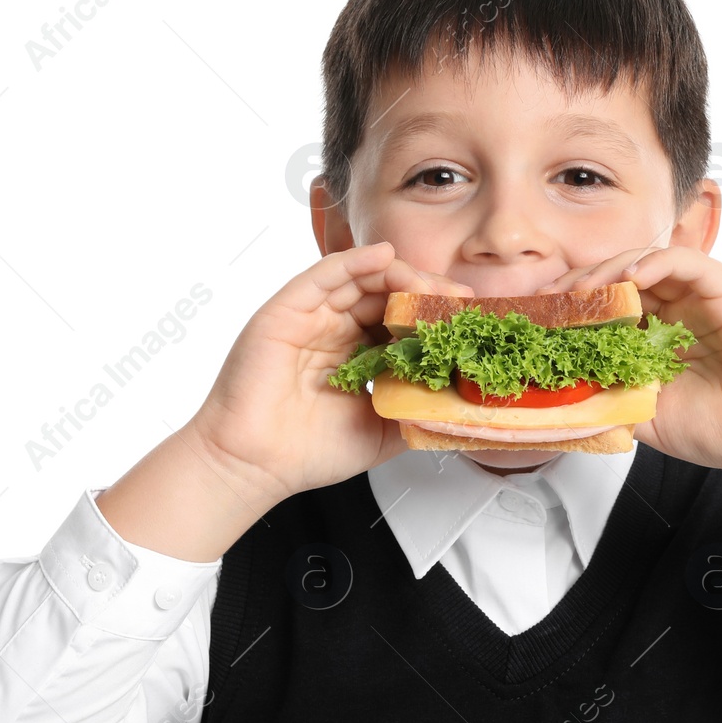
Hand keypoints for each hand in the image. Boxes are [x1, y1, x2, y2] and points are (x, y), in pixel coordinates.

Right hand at [190, 242, 474, 502]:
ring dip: (400, 276)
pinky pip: (323, 275)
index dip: (434, 316)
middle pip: (387, 294)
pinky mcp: (286, 310)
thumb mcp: (382, 433)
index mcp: (357, 355)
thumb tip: (460, 404)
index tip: (467, 320)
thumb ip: (416, 413)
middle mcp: (335, 330)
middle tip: (456, 300)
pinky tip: (384, 257)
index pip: (402, 321)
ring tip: (429, 284)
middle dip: (425, 292)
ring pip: (361, 279)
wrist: (254, 465)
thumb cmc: (306, 453)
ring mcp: (311, 318)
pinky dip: (355, 261)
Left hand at [535, 247, 721, 512]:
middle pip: (618, 282)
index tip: (538, 325)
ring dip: (605, 273)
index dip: (572, 313)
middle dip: (578, 289)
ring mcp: (700, 297)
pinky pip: (682, 260)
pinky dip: (649, 262)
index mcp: (659, 339)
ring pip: (643, 264)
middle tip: (545, 302)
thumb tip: (560, 395)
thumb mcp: (649, 418)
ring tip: (577, 292)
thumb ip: (612, 399)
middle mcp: (677, 312)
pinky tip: (624, 280)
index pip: (607, 312)